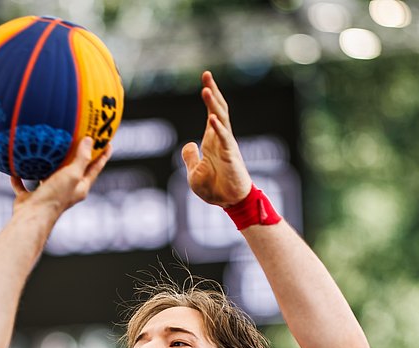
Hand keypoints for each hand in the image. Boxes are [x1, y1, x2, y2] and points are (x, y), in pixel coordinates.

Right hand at [10, 137, 111, 214]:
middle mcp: (65, 192)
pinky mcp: (30, 198)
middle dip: (76, 157)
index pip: (94, 169)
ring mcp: (47, 195)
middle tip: (78, 139)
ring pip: (48, 177)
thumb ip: (81, 158)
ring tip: (47, 148)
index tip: (107, 142)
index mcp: (79, 188)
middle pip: (73, 171)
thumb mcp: (72, 175)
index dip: (102, 156)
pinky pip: (24, 185)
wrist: (32, 217)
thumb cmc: (55, 197)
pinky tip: (16, 167)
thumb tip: (89, 140)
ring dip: (48, 166)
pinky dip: (20, 178)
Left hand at [180, 71, 252, 207]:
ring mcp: (227, 145)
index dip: (209, 96)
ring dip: (213, 104)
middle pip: (218, 109)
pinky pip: (224, 139)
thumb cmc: (215, 189)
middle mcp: (221, 138)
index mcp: (212, 140)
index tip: (205, 80)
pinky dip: (218, 129)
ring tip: (205, 89)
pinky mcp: (231, 156)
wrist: (230, 203)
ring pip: (221, 119)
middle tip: (206, 74)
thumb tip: (188, 145)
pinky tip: (211, 118)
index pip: (212, 112)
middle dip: (212, 91)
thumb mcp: (194, 173)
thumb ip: (190, 157)